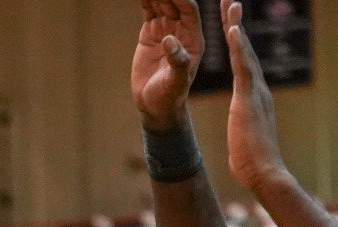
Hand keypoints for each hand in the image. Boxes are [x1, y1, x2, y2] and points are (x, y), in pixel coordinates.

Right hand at [132, 0, 202, 130]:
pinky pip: (149, 11)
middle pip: (174, 2)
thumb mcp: (176, 82)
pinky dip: (144, 0)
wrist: (155, 105)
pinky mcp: (151, 33)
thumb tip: (170, 39)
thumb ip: (177, 61)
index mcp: (193, 39)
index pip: (188, 10)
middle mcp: (182, 30)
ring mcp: (166, 29)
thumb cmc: (170, 96)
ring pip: (161, 3)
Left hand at [222, 1, 287, 193]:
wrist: (265, 173)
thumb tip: (245, 132)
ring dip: (236, 27)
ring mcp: (255, 92)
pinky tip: (232, 31)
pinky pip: (242, 69)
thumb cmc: (254, 163)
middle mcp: (258, 89)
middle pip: (246, 50)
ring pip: (245, 53)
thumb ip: (245, 127)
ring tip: (230, 4)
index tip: (232, 24)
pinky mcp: (248, 99)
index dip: (238, 44)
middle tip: (230, 1)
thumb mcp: (246, 138)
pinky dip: (238, 48)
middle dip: (236, 25)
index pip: (244, 65)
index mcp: (255, 97)